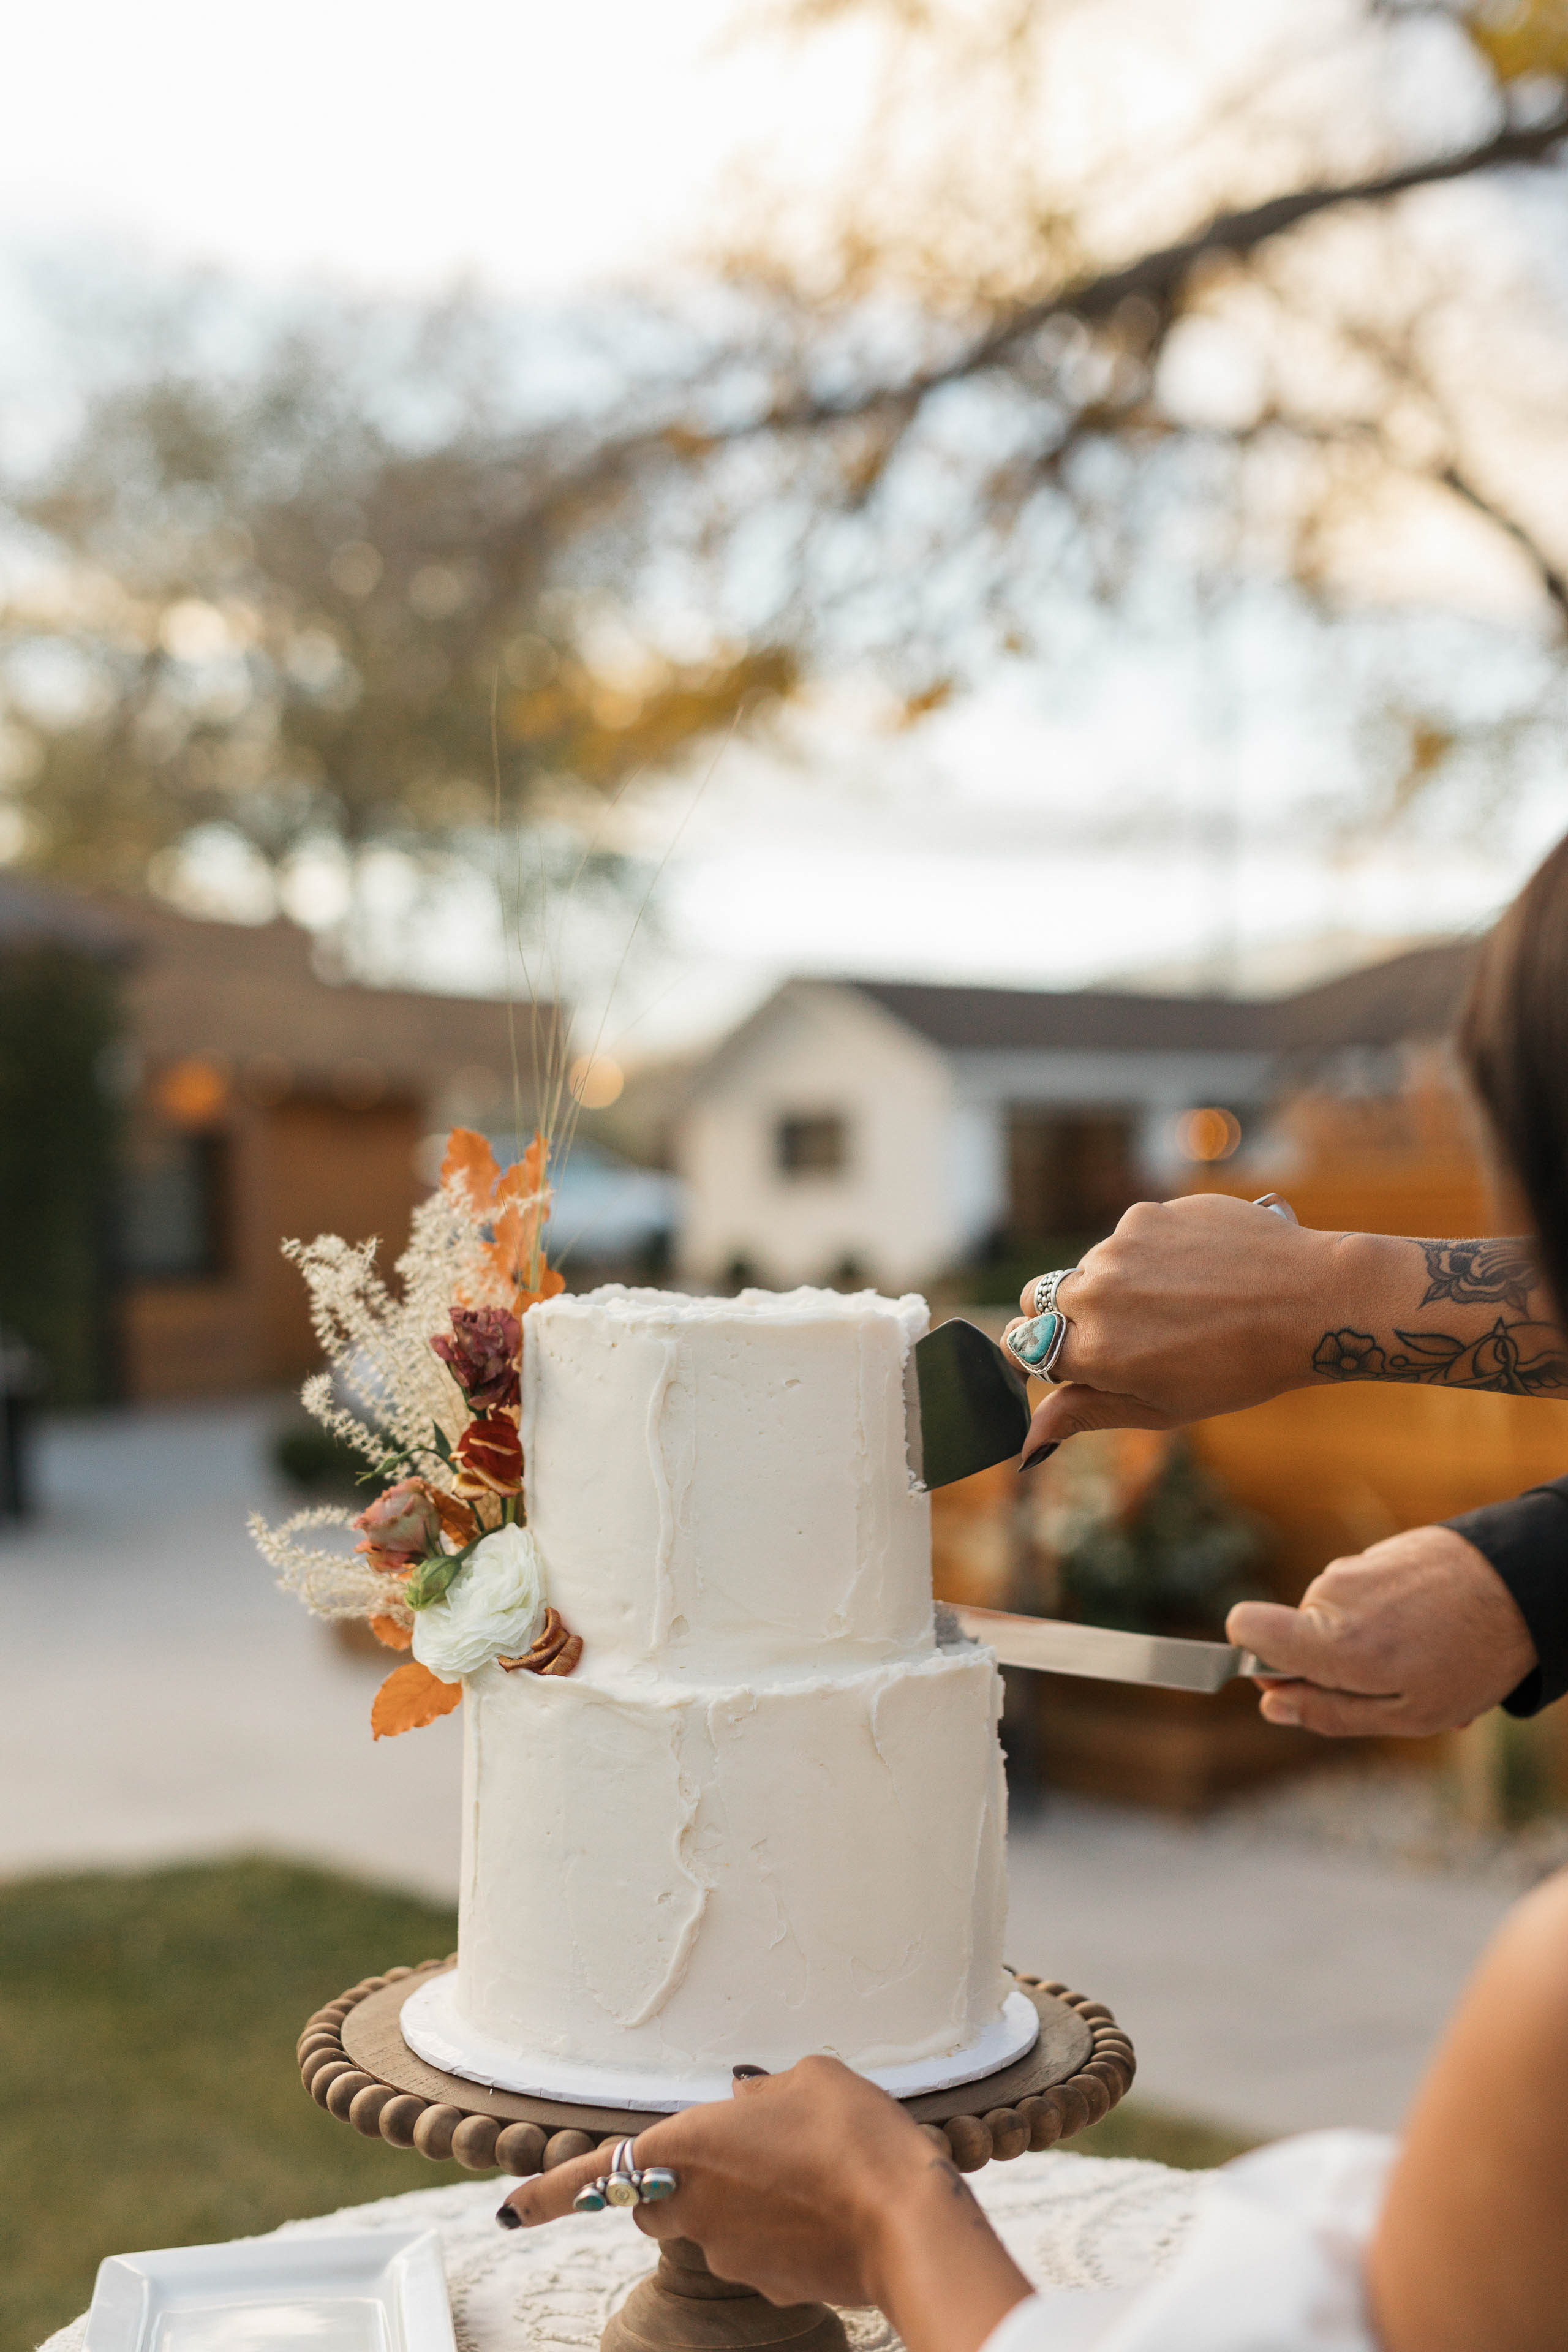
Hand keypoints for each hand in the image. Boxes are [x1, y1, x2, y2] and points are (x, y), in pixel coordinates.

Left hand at [496, 2056, 1030, 2351]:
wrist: (907, 2222)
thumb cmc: (852, 2136)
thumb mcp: (808, 2080)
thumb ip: (763, 2094)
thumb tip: (746, 2105)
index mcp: (687, 2148)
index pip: (596, 2174)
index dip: (547, 2192)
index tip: (508, 2210)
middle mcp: (696, 2207)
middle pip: (656, 2204)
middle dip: (673, 2185)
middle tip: (729, 2154)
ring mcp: (733, 2253)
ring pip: (712, 2226)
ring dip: (738, 2203)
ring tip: (803, 2170)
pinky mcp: (773, 2282)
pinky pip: (759, 2249)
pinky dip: (779, 2228)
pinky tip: (826, 2202)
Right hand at [1006, 1194, 1353, 1457]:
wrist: (1310, 1302)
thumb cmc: (1238, 1369)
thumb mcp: (1160, 1407)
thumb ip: (1087, 1413)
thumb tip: (1027, 1440)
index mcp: (1092, 1350)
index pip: (1025, 1343)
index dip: (1050, 1351)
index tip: (1077, 1354)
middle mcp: (1094, 1292)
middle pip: (1044, 1299)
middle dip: (1070, 1315)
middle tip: (1132, 1332)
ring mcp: (1120, 1246)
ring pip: (1092, 1266)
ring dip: (1119, 1283)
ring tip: (1183, 1303)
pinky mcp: (1148, 1214)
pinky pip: (1130, 1236)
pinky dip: (1153, 1253)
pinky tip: (1200, 1272)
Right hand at [1227, 1524, 1536, 1736]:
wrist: (1521, 1587)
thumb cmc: (1469, 1661)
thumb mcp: (1406, 1714)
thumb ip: (1330, 1713)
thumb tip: (1271, 1706)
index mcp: (1332, 1641)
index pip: (1245, 1628)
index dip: (1254, 1658)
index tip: (1294, 1679)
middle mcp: (1332, 1595)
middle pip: (1298, 1634)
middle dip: (1334, 1665)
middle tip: (1398, 1685)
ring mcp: (1354, 1567)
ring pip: (1335, 1618)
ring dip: (1368, 1644)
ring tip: (1427, 1658)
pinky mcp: (1376, 1553)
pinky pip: (1363, 1596)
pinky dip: (1388, 1619)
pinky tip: (1434, 1631)